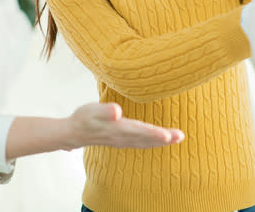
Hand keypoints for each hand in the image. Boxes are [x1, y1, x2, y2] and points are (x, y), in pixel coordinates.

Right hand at [66, 102, 183, 149]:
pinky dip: (152, 142)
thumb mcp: (91, 111)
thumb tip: (117, 111)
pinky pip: (141, 143)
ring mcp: (123, 140)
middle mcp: (123, 137)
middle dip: (164, 138)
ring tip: (178, 137)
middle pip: (147, 138)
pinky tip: (160, 141)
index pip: (140, 131)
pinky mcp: (122, 140)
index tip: (168, 135)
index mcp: (118, 129)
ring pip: (145, 142)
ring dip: (161, 141)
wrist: (73, 133)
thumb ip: (105, 111)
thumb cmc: (83, 119)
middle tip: (181, 136)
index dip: (154, 133)